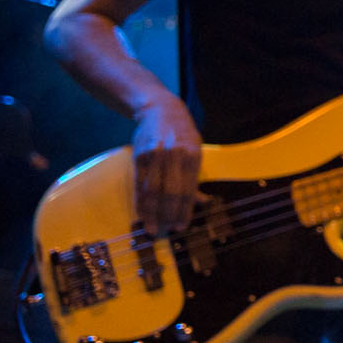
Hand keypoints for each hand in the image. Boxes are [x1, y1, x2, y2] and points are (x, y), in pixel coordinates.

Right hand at [130, 94, 202, 236]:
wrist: (161, 109)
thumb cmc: (182, 134)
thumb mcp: (196, 150)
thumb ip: (195, 177)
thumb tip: (202, 202)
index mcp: (193, 156)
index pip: (188, 190)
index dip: (184, 211)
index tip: (180, 227)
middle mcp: (176, 156)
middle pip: (171, 192)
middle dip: (168, 215)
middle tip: (165, 232)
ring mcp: (157, 155)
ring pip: (153, 191)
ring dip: (152, 212)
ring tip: (151, 228)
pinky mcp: (140, 155)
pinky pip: (140, 184)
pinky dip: (140, 201)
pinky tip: (141, 213)